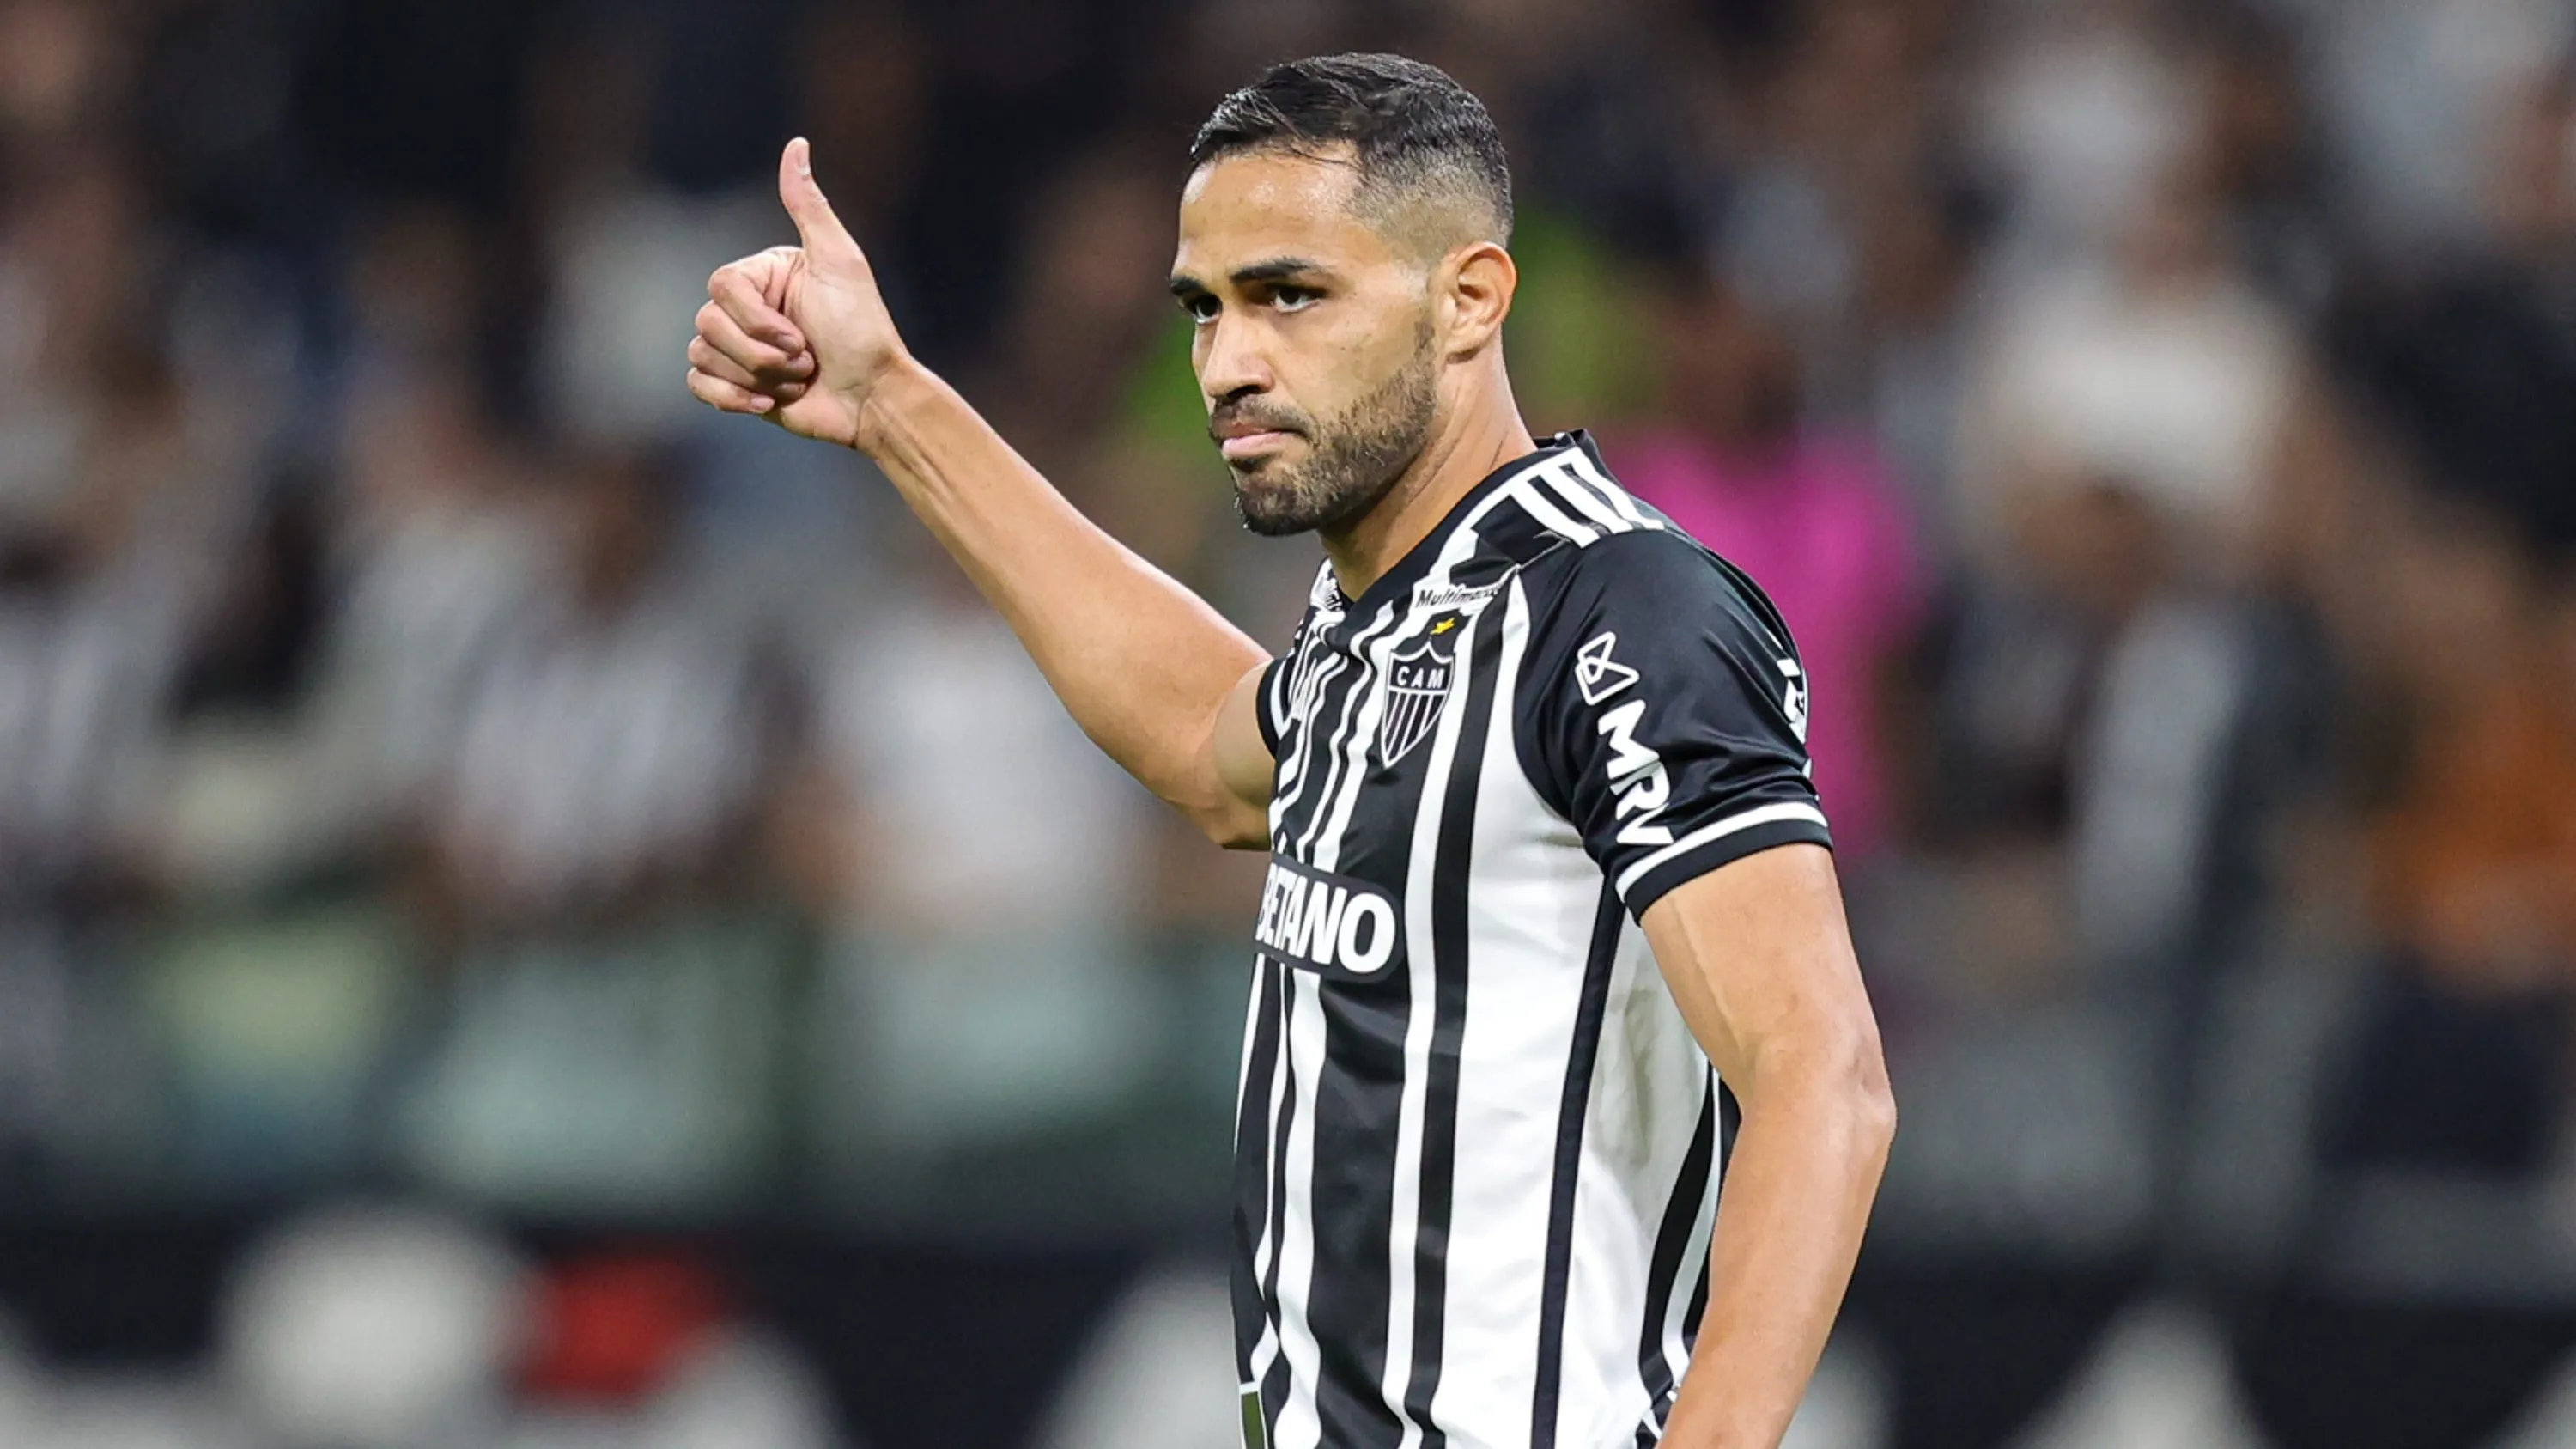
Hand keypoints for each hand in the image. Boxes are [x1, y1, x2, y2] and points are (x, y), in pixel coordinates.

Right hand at [687, 137, 904, 449]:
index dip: (756, 321)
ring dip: (758, 378)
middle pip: (707, 324)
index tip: (802, 337)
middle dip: (761, 355)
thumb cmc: (863, 331)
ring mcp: (737, 346)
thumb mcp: (840, 262)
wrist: (872, 398)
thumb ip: (810, 206)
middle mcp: (746, 307)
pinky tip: (767, 405)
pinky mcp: (734, 384)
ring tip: (799, 379)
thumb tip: (797, 143)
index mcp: (764, 274)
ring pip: (702, 355)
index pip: (721, 287)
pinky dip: (729, 398)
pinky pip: (696, 384)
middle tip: (808, 361)